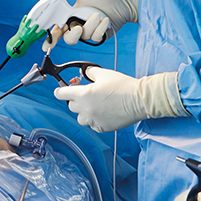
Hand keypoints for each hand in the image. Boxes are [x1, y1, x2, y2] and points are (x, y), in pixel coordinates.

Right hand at [42, 0, 141, 51]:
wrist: (123, 2)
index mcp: (70, 15)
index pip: (57, 29)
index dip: (50, 38)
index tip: (46, 44)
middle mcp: (78, 24)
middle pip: (68, 38)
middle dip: (72, 34)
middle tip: (78, 28)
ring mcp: (88, 31)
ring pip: (83, 37)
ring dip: (91, 25)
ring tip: (98, 15)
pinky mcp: (99, 35)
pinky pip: (95, 38)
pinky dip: (100, 29)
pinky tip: (105, 20)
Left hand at [53, 68, 185, 132]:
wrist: (140, 100)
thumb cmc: (124, 86)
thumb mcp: (105, 74)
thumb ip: (90, 72)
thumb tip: (84, 72)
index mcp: (83, 95)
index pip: (61, 94)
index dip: (60, 91)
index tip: (61, 91)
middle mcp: (85, 109)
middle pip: (71, 106)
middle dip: (76, 100)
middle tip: (87, 95)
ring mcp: (93, 120)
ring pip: (80, 118)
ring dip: (84, 112)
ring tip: (95, 105)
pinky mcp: (102, 127)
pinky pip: (92, 125)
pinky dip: (95, 120)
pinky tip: (104, 113)